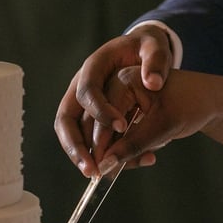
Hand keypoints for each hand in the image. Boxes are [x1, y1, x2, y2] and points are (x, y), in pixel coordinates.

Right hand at [54, 25, 173, 175]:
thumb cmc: (147, 48)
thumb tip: (154, 82)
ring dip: (79, 155)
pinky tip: (111, 167)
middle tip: (92, 168)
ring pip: (68, 131)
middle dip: (75, 145)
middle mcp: (80, 84)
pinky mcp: (88, 114)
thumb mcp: (155, 47)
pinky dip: (92, 153)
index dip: (100, 111)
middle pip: (65, 117)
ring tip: (96, 175)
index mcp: (94, 65)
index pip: (88, 90)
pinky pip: (82, 136)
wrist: (141, 50)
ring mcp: (80, 101)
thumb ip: (156, 61)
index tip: (121, 127)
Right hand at [94, 66, 221, 174]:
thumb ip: (133, 144)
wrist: (209, 100)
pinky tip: (150, 155)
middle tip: (115, 172)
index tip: (103, 165)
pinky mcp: (125, 116)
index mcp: (123, 79)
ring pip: (105, 136)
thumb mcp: (163, 125)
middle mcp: (115, 88)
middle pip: (95, 125)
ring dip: (122, 153)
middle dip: (107, 150)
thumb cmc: (191, 103)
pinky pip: (117, 139)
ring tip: (147, 158)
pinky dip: (130, 150)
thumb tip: (107, 163)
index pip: (100, 112)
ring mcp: (119, 103)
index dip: (99, 140)